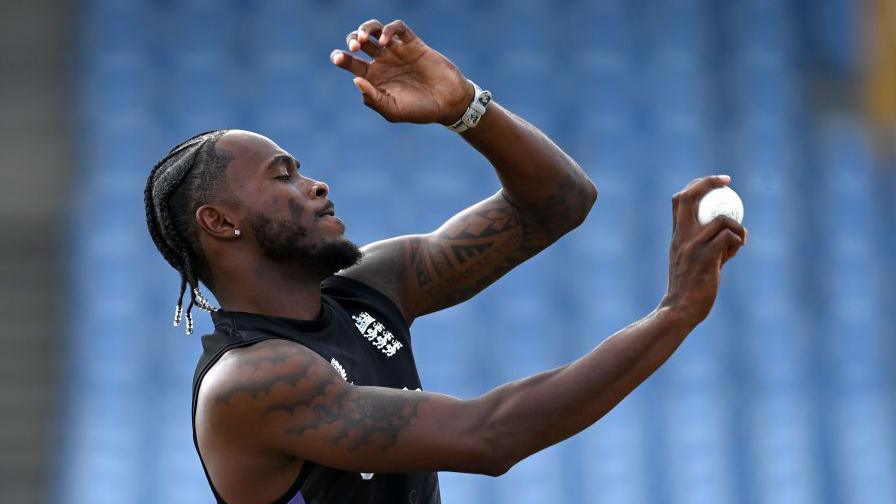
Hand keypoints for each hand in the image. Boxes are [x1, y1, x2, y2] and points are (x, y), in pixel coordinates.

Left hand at [330, 19, 473, 124]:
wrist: (448, 103)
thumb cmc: (420, 111)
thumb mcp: (393, 111)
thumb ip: (374, 99)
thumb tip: (356, 79)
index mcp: (374, 78)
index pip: (351, 63)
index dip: (341, 57)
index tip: (337, 58)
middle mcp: (383, 62)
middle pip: (359, 42)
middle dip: (352, 39)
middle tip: (354, 48)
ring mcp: (398, 51)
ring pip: (376, 30)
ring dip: (366, 29)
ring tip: (364, 40)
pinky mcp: (413, 44)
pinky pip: (398, 29)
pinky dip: (390, 30)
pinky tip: (387, 42)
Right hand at [660, 175, 747, 324]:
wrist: (679, 309)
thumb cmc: (688, 288)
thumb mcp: (690, 261)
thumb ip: (706, 245)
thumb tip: (730, 234)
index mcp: (676, 235)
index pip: (680, 199)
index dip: (697, 184)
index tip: (715, 182)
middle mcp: (682, 237)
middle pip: (690, 197)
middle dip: (709, 183)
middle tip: (727, 183)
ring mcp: (693, 246)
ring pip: (722, 220)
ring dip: (737, 226)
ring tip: (740, 240)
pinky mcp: (706, 258)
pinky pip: (729, 237)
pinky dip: (738, 240)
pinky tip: (737, 251)